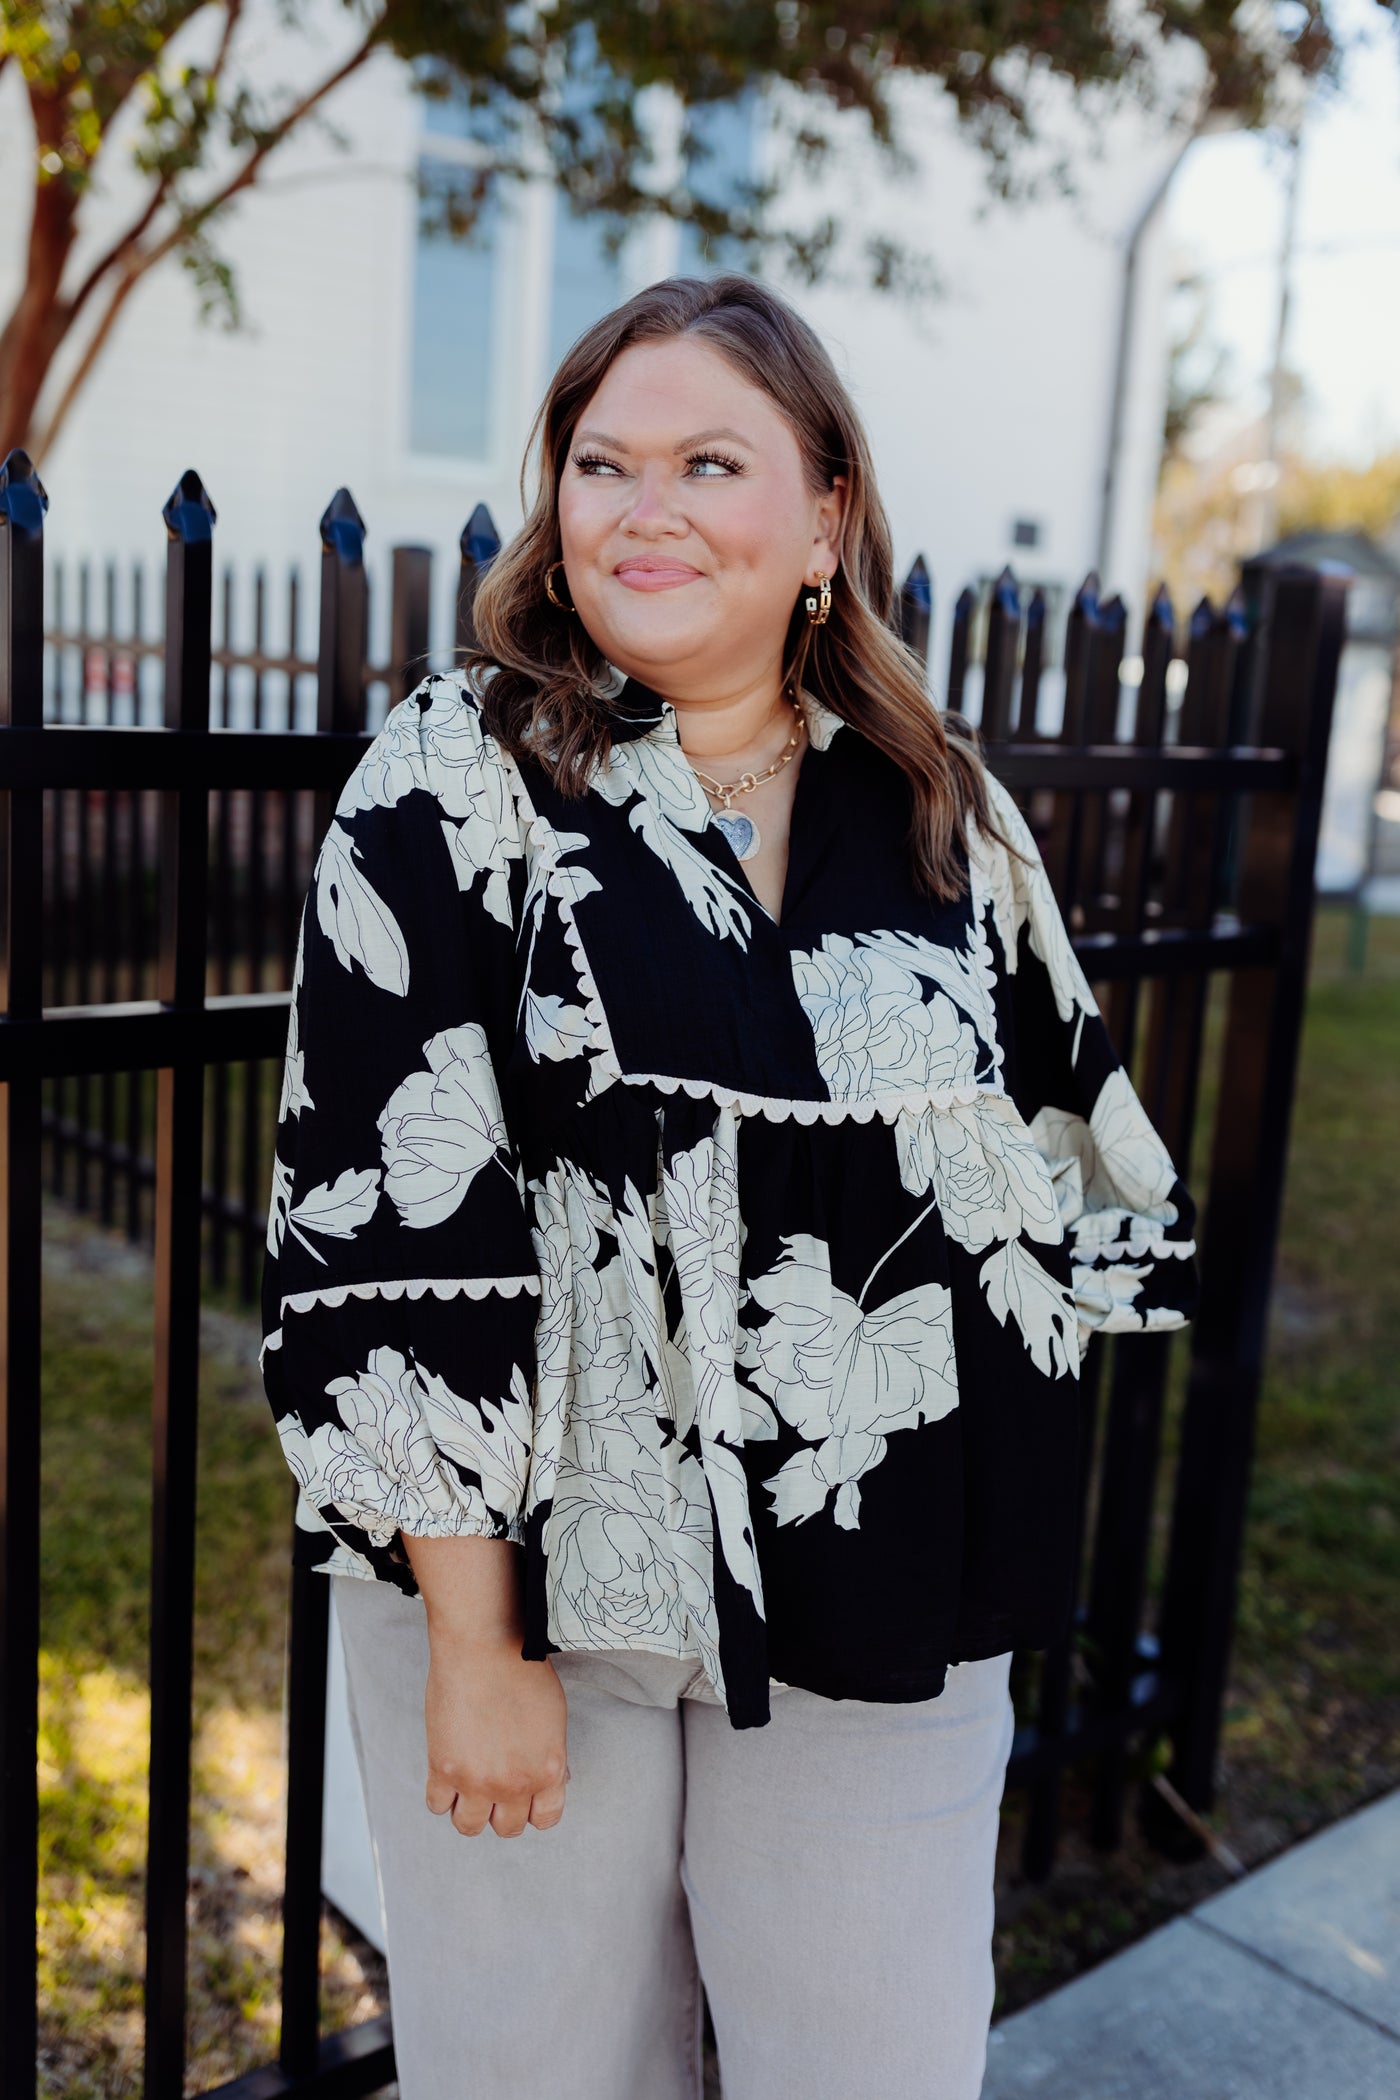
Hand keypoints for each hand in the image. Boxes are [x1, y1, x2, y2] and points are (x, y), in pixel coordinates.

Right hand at [423, 1627, 569, 1837]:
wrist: (484, 1645)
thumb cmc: (521, 1669)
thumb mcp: (554, 1716)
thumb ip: (551, 1755)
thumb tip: (553, 1779)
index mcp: (548, 1770)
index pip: (545, 1819)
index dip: (534, 1809)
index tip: (524, 1797)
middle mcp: (514, 1783)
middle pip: (507, 1828)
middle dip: (503, 1811)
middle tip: (495, 1787)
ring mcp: (476, 1780)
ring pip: (469, 1826)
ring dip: (470, 1810)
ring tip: (469, 1786)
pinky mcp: (442, 1768)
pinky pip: (437, 1805)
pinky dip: (442, 1795)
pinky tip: (448, 1773)